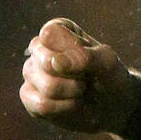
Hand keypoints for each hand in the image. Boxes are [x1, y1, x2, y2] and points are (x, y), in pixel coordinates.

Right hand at [20, 18, 134, 134]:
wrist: (112, 106)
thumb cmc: (108, 77)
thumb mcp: (107, 62)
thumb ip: (84, 57)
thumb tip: (55, 62)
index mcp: (56, 31)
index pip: (51, 35)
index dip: (74, 51)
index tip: (90, 59)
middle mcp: (38, 49)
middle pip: (47, 62)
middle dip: (76, 76)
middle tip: (87, 78)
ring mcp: (31, 73)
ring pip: (48, 87)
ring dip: (74, 93)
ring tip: (81, 91)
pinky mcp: (29, 97)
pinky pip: (42, 106)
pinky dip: (65, 108)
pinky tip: (73, 104)